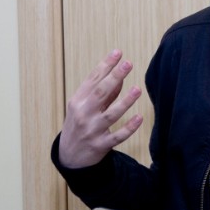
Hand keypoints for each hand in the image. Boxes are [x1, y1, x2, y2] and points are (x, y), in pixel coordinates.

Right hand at [58, 49, 142, 168]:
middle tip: (128, 64)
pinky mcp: (101, 145)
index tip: (118, 53)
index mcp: (78, 101)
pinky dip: (129, 128)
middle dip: (114, 77)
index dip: (105, 65)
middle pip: (100, 93)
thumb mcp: (84, 106)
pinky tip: (140, 118)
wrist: (69, 156)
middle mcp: (84, 114)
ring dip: (125, 101)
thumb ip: (102, 92)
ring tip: (137, 89)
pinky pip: (117, 136)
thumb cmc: (79, 124)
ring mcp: (92, 130)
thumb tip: (120, 76)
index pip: (92, 80)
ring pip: (111, 114)